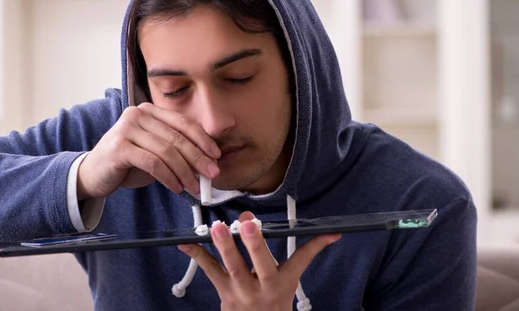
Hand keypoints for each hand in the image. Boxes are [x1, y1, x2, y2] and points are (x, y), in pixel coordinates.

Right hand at [77, 102, 220, 199]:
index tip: (216, 155)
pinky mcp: (119, 147)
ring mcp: (127, 129)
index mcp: (150, 111)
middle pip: (177, 138)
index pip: (183, 122)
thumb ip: (177, 150)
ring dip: (185, 172)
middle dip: (198, 158)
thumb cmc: (128, 162)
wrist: (93, 174)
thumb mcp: (156, 151)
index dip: (203, 139)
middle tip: (211, 174)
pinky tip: (176, 188)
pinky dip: (169, 177)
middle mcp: (137, 114)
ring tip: (195, 187)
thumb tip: (207, 162)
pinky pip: (153, 163)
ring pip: (167, 152)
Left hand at [178, 212, 340, 309]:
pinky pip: (209, 272)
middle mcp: (262, 287)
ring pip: (232, 268)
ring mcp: (240, 291)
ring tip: (217, 227)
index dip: (302, 247)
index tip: (293, 230)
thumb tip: (334, 234)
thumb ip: (309, 251)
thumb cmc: (278, 296)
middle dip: (255, 244)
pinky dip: (197, 256)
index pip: (296, 261)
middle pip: (259, 264)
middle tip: (247, 223)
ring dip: (224, 247)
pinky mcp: (223, 291)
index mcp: (282, 280)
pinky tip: (185, 243)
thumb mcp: (294, 276)